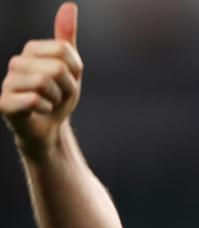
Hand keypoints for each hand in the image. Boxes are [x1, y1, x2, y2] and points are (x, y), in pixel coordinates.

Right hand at [0, 2, 82, 155]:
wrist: (49, 127)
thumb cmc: (58, 96)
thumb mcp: (70, 67)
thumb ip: (67, 39)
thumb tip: (70, 5)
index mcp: (31, 50)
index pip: (64, 51)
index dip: (74, 70)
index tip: (68, 80)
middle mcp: (16, 62)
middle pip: (56, 68)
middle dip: (67, 88)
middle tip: (60, 96)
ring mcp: (8, 82)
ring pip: (45, 83)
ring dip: (57, 99)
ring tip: (50, 103)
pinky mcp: (4, 103)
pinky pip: (35, 100)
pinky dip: (47, 109)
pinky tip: (41, 111)